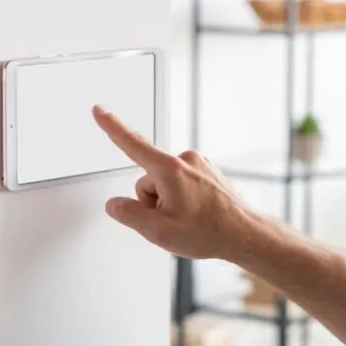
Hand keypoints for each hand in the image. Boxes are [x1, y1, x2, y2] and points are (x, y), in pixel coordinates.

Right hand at [92, 106, 255, 260]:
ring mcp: (198, 164)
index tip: (99, 110)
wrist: (246, 235)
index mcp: (170, 169)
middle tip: (175, 221)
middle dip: (153, 202)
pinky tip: (198, 215)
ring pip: (164, 183)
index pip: (132, 143)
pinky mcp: (206, 171)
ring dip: (169, 202)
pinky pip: (181, 184)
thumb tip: (114, 204)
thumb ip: (129, 215)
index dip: (111, 126)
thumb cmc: (209, 232)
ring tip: (190, 220)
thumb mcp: (158, 232)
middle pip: (148, 180)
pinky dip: (183, 199)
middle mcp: (185, 160)